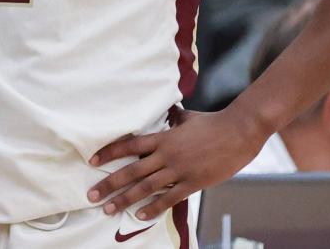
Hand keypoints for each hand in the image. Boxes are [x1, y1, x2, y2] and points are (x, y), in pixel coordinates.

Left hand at [86, 108, 267, 220]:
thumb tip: (168, 112)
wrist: (238, 132)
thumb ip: (174, 118)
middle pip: (131, 171)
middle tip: (92, 195)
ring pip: (145, 188)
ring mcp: (179, 170)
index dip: (109, 153)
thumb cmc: (213, 123)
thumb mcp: (188, 118)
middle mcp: (166, 155)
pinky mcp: (193, 183)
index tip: (92, 161)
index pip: (129, 145)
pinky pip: (169, 199)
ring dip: (125, 200)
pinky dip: (153, 208)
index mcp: (163, 138)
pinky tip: (139, 216)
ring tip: (108, 209)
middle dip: (109, 184)